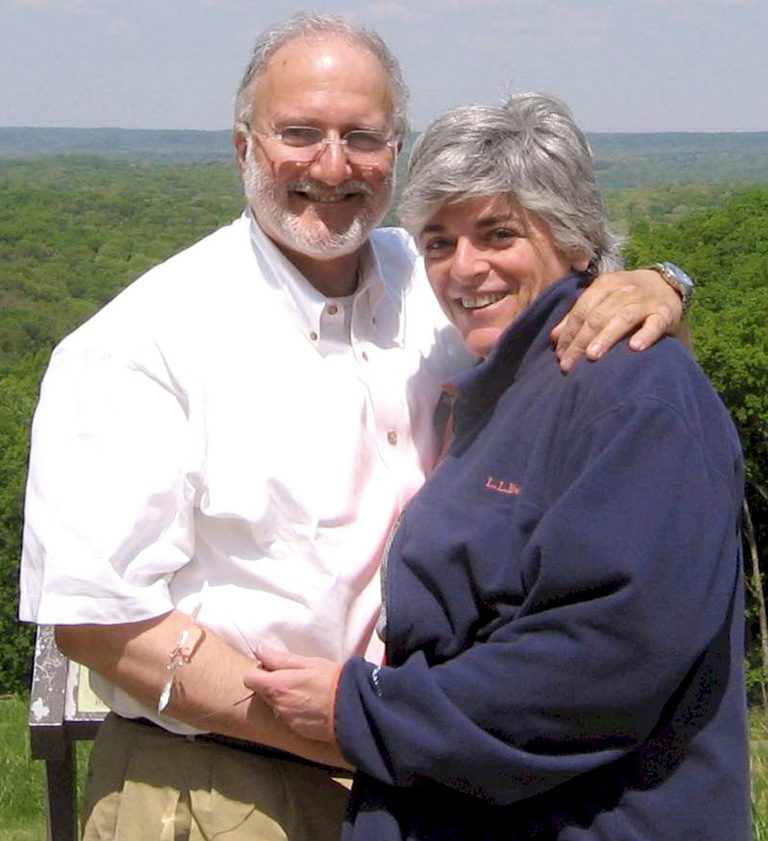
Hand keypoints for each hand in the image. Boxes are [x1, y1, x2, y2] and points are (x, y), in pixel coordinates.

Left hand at [243, 646, 341, 743]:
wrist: (353, 709)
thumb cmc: (332, 680)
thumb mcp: (309, 662)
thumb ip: (281, 659)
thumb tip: (259, 651)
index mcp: (278, 686)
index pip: (249, 679)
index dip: (258, 670)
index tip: (273, 667)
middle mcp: (278, 706)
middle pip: (262, 692)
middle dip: (271, 684)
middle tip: (292, 677)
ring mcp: (287, 720)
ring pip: (275, 705)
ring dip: (282, 697)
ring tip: (304, 691)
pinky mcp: (297, 730)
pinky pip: (287, 716)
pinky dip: (293, 709)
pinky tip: (310, 704)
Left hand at [551, 269, 683, 372]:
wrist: (667, 285)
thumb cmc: (626, 297)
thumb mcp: (602, 299)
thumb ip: (579, 316)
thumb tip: (554, 337)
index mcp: (604, 285)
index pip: (581, 310)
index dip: (569, 333)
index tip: (560, 355)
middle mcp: (624, 290)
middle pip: (597, 317)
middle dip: (580, 342)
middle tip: (569, 364)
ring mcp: (645, 301)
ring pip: (622, 319)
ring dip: (606, 338)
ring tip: (592, 356)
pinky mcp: (665, 312)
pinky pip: (655, 324)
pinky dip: (646, 335)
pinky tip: (635, 347)